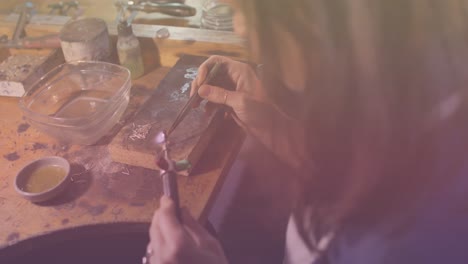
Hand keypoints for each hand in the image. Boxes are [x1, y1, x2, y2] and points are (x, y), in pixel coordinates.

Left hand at [147, 196, 227, 263]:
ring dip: (160, 231)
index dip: (166, 205)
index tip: (168, 197)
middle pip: (155, 227)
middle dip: (161, 216)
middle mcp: (162, 256)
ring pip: (152, 241)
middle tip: (170, 209)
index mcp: (178, 246)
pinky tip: (172, 248)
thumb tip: (184, 210)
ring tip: (173, 229)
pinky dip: (160, 246)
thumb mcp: (211, 246)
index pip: (165, 217)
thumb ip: (194, 226)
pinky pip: (154, 255)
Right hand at [191, 56, 305, 168]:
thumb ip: (219, 94)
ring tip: (195, 106)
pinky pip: (216, 98)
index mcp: (239, 71)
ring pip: (212, 86)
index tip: (199, 84)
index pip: (216, 62)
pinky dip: (209, 103)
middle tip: (193, 98)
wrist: (271, 128)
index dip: (205, 69)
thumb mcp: (239, 101)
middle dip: (201, 84)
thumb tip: (200, 89)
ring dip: (203, 95)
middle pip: (211, 74)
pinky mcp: (230, 100)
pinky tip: (206, 112)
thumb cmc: (260, 111)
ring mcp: (232, 88)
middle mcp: (234, 76)